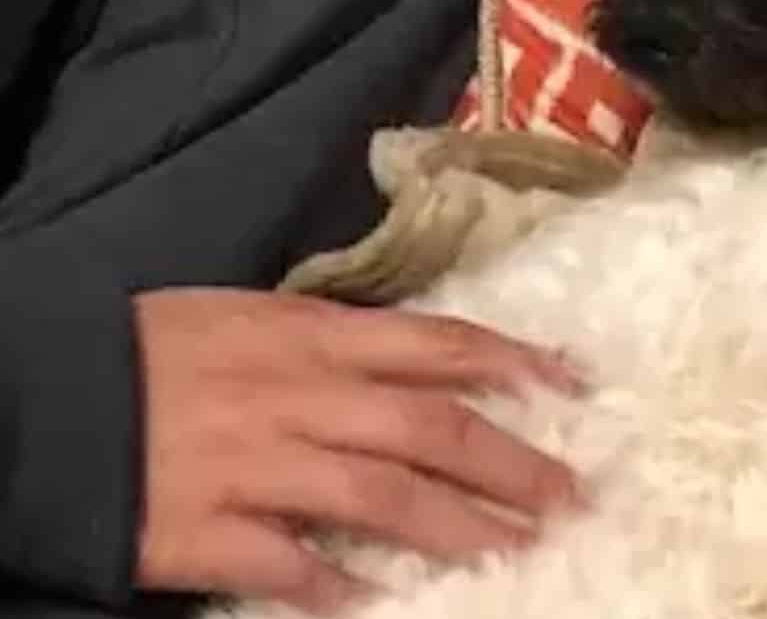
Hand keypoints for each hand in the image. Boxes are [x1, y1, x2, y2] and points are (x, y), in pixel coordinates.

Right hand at [133, 288, 582, 612]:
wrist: (42, 395)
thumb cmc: (152, 349)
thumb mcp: (250, 316)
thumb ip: (333, 340)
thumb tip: (419, 362)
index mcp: (309, 334)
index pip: (436, 344)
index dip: (513, 364)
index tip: (573, 386)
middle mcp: (298, 396)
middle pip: (430, 428)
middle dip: (512, 464)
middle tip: (571, 496)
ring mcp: (255, 464)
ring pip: (383, 497)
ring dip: (459, 529)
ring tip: (516, 553)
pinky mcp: (205, 530)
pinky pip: (289, 566)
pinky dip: (340, 588)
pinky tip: (384, 606)